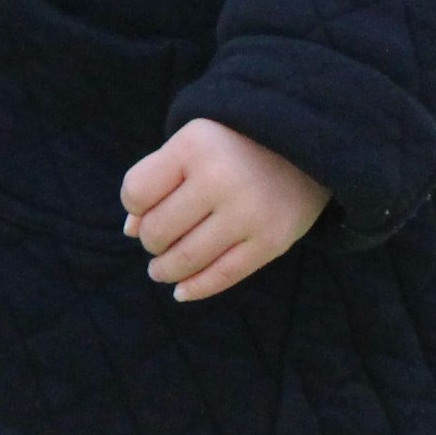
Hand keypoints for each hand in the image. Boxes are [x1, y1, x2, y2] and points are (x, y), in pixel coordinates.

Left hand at [121, 119, 328, 302]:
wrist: (304, 143)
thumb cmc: (232, 146)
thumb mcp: (191, 145)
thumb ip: (157, 179)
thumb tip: (131, 231)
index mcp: (194, 146)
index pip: (137, 192)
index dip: (134, 206)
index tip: (145, 207)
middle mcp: (221, 179)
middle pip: (158, 230)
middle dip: (151, 241)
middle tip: (156, 240)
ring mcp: (248, 213)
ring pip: (186, 258)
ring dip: (165, 270)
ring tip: (160, 270)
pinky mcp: (271, 241)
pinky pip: (223, 276)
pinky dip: (196, 287)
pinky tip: (181, 290)